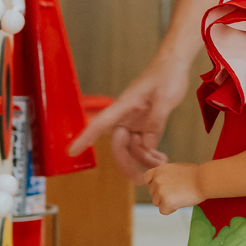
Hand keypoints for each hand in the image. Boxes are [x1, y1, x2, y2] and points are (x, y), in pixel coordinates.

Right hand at [69, 57, 191, 178]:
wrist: (173, 65)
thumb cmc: (166, 75)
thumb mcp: (165, 98)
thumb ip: (155, 122)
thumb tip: (146, 145)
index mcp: (124, 105)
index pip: (100, 123)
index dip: (85, 137)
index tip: (71, 151)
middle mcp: (125, 116)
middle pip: (119, 145)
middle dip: (127, 164)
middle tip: (140, 180)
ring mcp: (133, 121)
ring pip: (132, 148)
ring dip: (145, 159)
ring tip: (163, 163)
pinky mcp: (143, 124)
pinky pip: (142, 145)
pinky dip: (150, 154)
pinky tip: (161, 158)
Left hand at [144, 162, 204, 214]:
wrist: (204, 180)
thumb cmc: (194, 175)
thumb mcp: (174, 169)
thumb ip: (164, 176)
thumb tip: (159, 185)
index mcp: (158, 170)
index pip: (146, 179)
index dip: (154, 183)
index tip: (163, 185)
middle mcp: (157, 180)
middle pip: (152, 193)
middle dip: (162, 194)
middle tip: (177, 192)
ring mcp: (160, 192)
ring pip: (157, 203)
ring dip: (166, 202)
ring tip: (180, 196)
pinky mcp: (166, 202)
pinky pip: (163, 211)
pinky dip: (171, 209)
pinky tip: (180, 203)